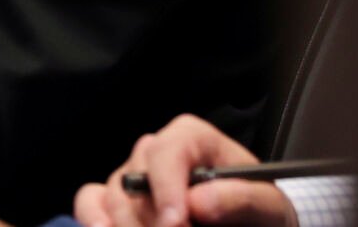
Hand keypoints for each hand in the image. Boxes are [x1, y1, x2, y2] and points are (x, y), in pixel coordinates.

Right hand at [72, 114, 296, 226]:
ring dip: (130, 226)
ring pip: (113, 196)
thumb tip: (199, 201)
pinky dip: (93, 219)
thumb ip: (242, 199)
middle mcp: (154, 152)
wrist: (249, 224)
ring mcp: (131, 176)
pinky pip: (90, 202)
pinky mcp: (116, 200)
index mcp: (190, 139)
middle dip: (152, 220)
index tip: (177, 223)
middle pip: (135, 179)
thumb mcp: (267, 206)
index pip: (167, 152)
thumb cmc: (258, 210)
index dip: (166, 187)